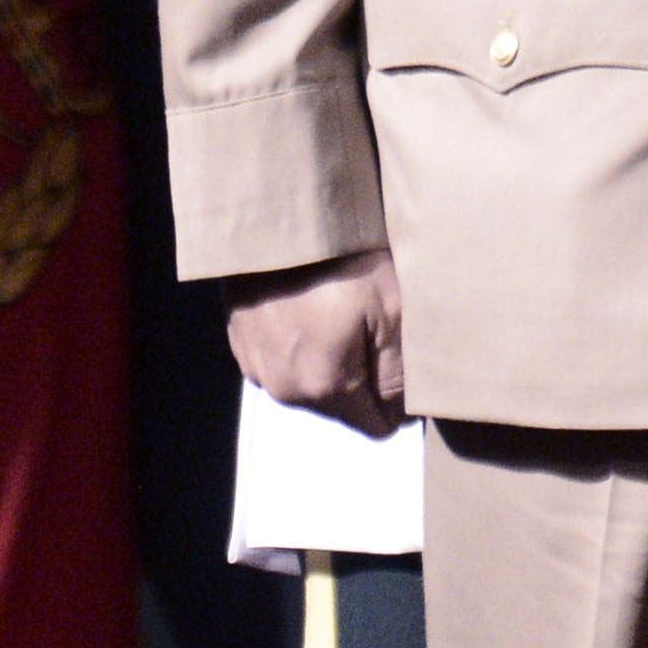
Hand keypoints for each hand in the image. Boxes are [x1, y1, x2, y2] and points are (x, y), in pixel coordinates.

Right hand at [229, 251, 408, 433]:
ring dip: (332, 361)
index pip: (377, 426)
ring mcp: (257, 367)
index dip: (400, 401)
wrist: (278, 221)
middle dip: (365, 378)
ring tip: (343, 314)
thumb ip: (400, 374)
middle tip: (375, 326)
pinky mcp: (242, 344)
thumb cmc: (343, 261)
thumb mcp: (393, 311)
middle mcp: (284, 389)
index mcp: (324, 387)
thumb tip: (402, 414)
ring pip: (314, 385)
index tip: (405, 360)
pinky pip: (286, 361)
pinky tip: (314, 310)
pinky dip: (303, 344)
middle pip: (345, 407)